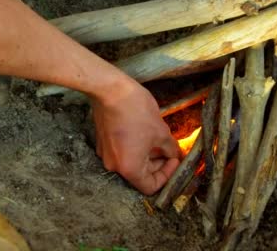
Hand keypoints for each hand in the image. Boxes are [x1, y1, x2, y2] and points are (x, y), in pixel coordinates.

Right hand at [90, 79, 179, 194]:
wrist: (111, 89)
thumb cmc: (136, 111)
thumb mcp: (161, 132)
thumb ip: (170, 149)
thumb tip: (174, 155)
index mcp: (129, 168)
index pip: (150, 187)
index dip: (166, 175)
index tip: (173, 160)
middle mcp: (114, 166)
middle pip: (140, 175)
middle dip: (158, 163)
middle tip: (170, 149)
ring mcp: (105, 153)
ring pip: (131, 162)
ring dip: (147, 154)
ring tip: (158, 138)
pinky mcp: (102, 141)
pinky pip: (121, 151)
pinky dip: (134, 146)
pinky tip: (144, 131)